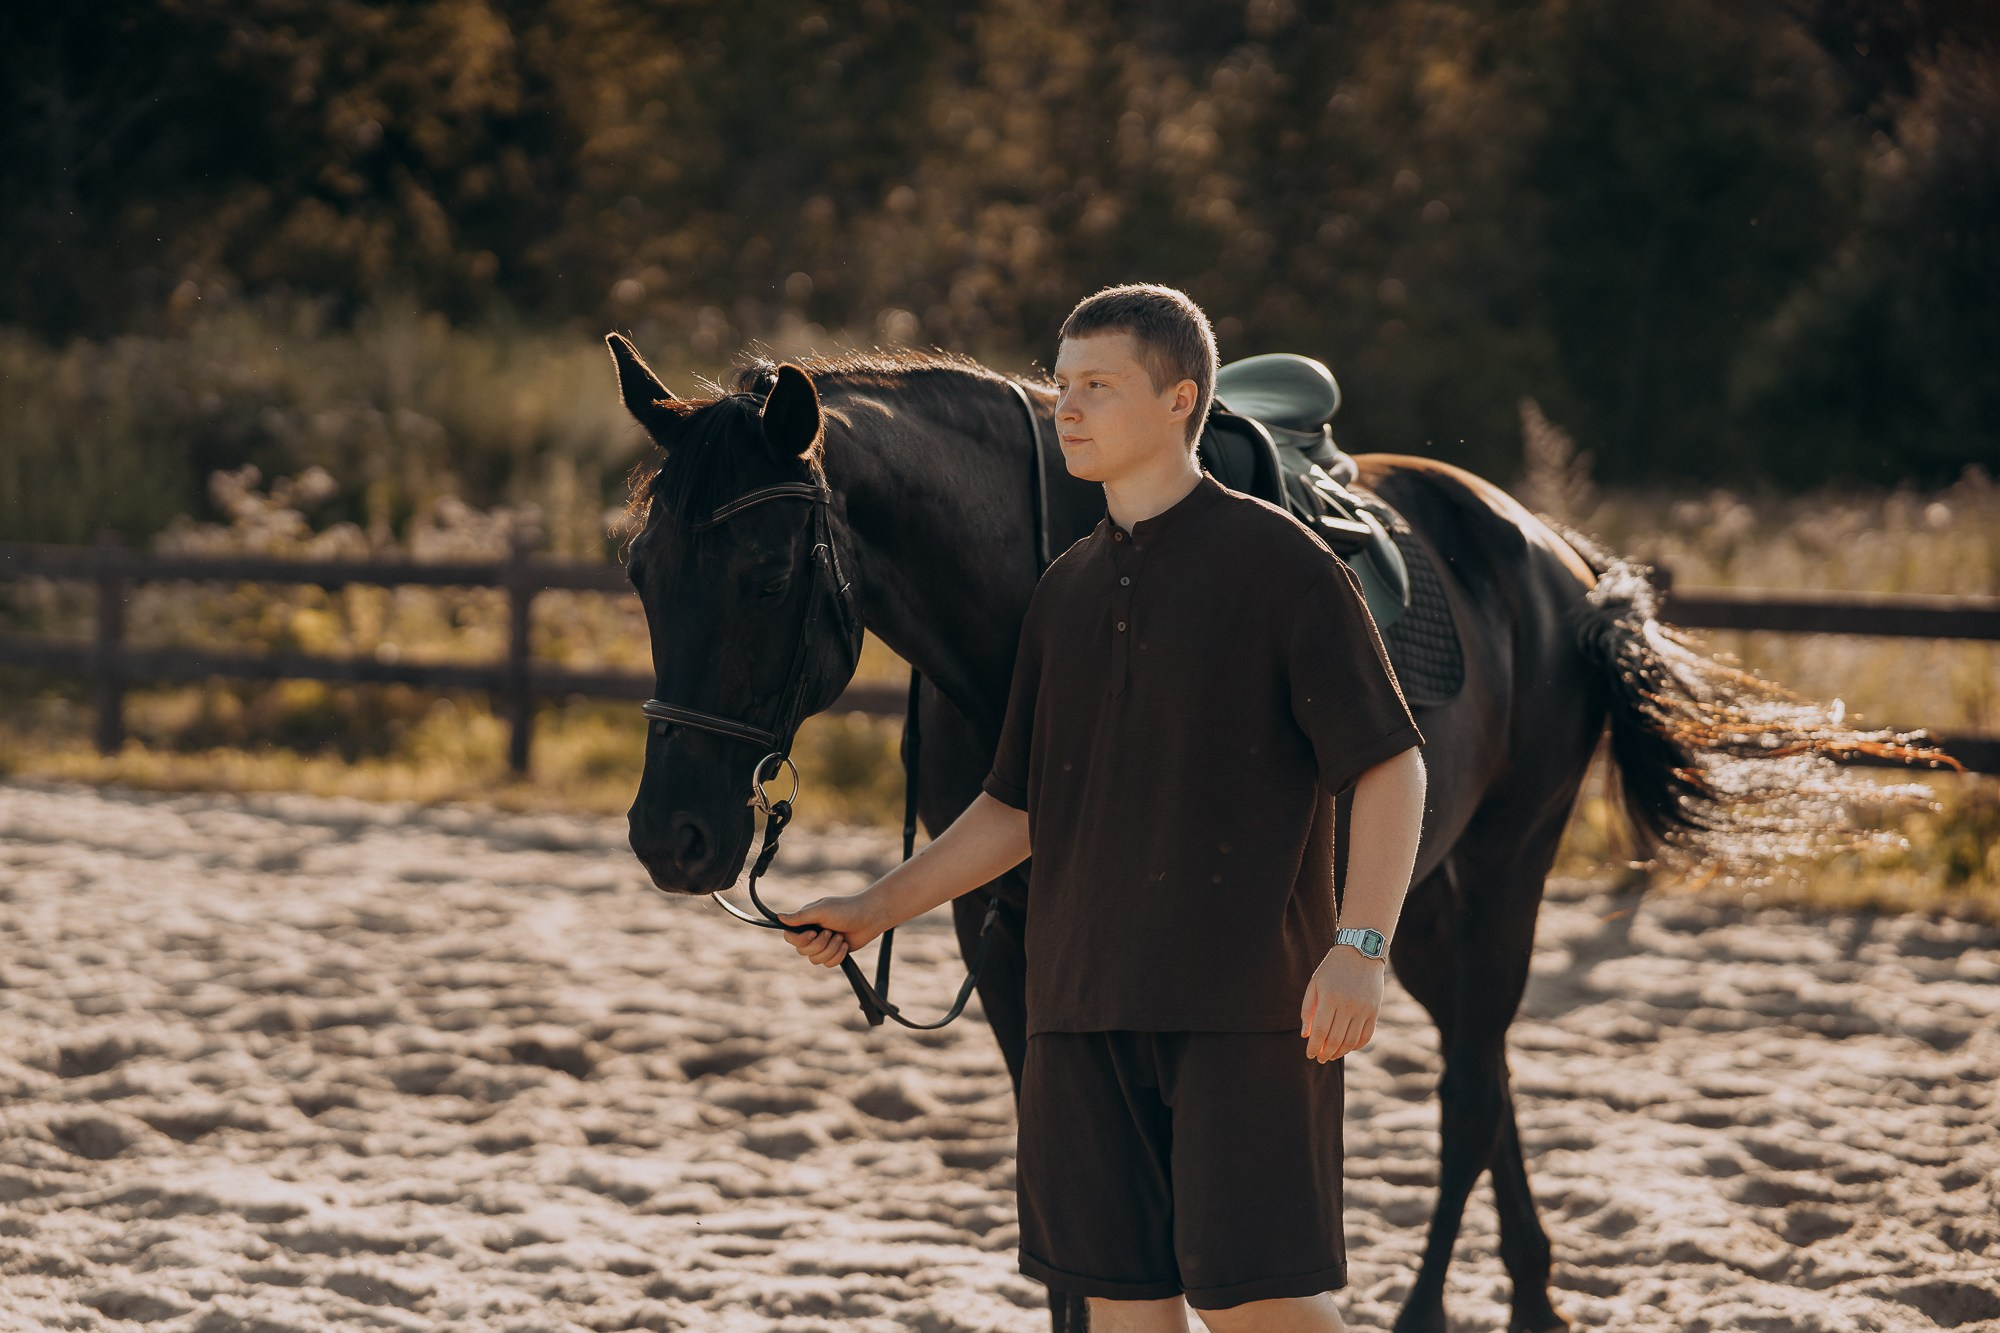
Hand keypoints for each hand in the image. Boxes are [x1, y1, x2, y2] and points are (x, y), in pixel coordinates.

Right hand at [772, 887, 887, 968]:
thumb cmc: (846, 909)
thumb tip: (779, 917)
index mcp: (806, 922)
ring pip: (815, 960)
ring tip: (840, 937)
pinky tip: (845, 945)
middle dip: (819, 944)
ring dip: (830, 950)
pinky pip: (828, 964)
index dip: (800, 939)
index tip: (813, 933)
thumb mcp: (821, 910)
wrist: (869, 917)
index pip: (790, 937)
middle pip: (802, 951)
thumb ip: (800, 917)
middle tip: (831, 932)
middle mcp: (812, 934)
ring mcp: (823, 945)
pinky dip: (837, 956)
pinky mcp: (834, 953)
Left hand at [1300, 945, 1384, 1062]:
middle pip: (1335, 1039)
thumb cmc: (1333, 969)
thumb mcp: (1315, 983)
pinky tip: (1347, 1047)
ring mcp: (1363, 1009)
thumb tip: (1306, 1035)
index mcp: (1329, 998)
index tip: (1309, 1055)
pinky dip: (1356, 1046)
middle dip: (1325, 1053)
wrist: (1361, 951)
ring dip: (1339, 1052)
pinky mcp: (1374, 1011)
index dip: (1314, 1047)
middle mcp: (1348, 1005)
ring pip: (1351, 1041)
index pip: (1320, 1031)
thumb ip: (1308, 1009)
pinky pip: (1366, 1036)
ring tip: (1331, 1055)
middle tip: (1320, 1058)